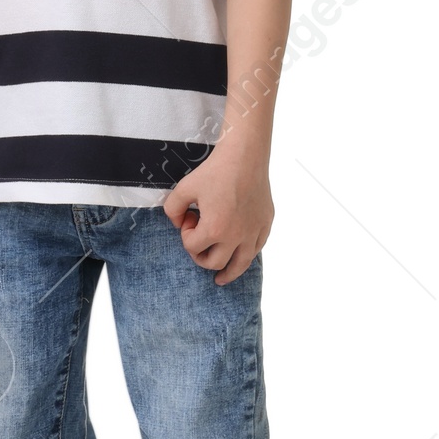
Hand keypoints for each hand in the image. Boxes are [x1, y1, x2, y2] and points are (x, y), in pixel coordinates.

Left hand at [163, 141, 272, 283]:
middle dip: (201, 256)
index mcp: (215, 230)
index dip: (185, 235)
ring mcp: (253, 232)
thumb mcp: (183, 189)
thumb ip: (172, 210)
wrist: (245, 157)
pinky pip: (256, 250)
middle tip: (198, 242)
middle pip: (214, 263)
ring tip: (220, 280)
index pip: (193, 247)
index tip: (189, 218)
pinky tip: (240, 259)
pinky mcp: (265, 225)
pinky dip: (245, 256)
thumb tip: (178, 224)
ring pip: (240, 265)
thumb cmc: (213, 172)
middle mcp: (236, 237)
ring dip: (227, 273)